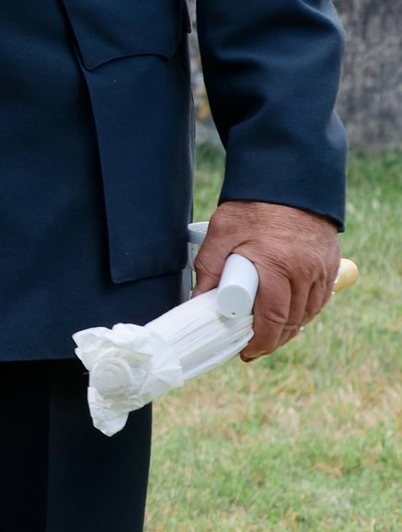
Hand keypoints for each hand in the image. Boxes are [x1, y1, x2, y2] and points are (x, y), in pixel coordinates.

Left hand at [196, 199, 345, 357]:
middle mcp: (305, 271)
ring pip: (308, 313)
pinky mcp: (331, 265)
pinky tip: (290, 316)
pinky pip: (320, 300)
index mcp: (277, 265)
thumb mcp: (222, 232)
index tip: (247, 352)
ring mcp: (322, 269)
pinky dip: (305, 312)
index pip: (272, 318)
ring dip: (289, 328)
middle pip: (292, 321)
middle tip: (253, 348)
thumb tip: (199, 302)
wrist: (289, 179)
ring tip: (269, 334)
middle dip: (273, 340)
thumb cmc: (252, 206)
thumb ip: (209, 268)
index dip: (261, 341)